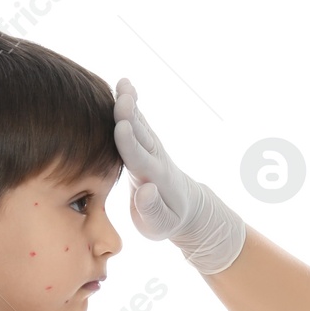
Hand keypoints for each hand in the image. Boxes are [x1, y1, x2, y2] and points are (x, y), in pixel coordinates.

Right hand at [113, 76, 246, 274]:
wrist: (187, 208)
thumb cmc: (170, 220)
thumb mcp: (161, 226)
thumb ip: (152, 209)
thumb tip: (146, 190)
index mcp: (156, 178)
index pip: (140, 159)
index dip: (130, 144)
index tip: (122, 127)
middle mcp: (155, 159)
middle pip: (141, 136)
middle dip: (130, 117)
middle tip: (122, 97)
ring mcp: (152, 150)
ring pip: (140, 125)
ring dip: (131, 105)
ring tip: (123, 85)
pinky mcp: (146, 145)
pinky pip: (138, 123)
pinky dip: (131, 106)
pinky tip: (123, 87)